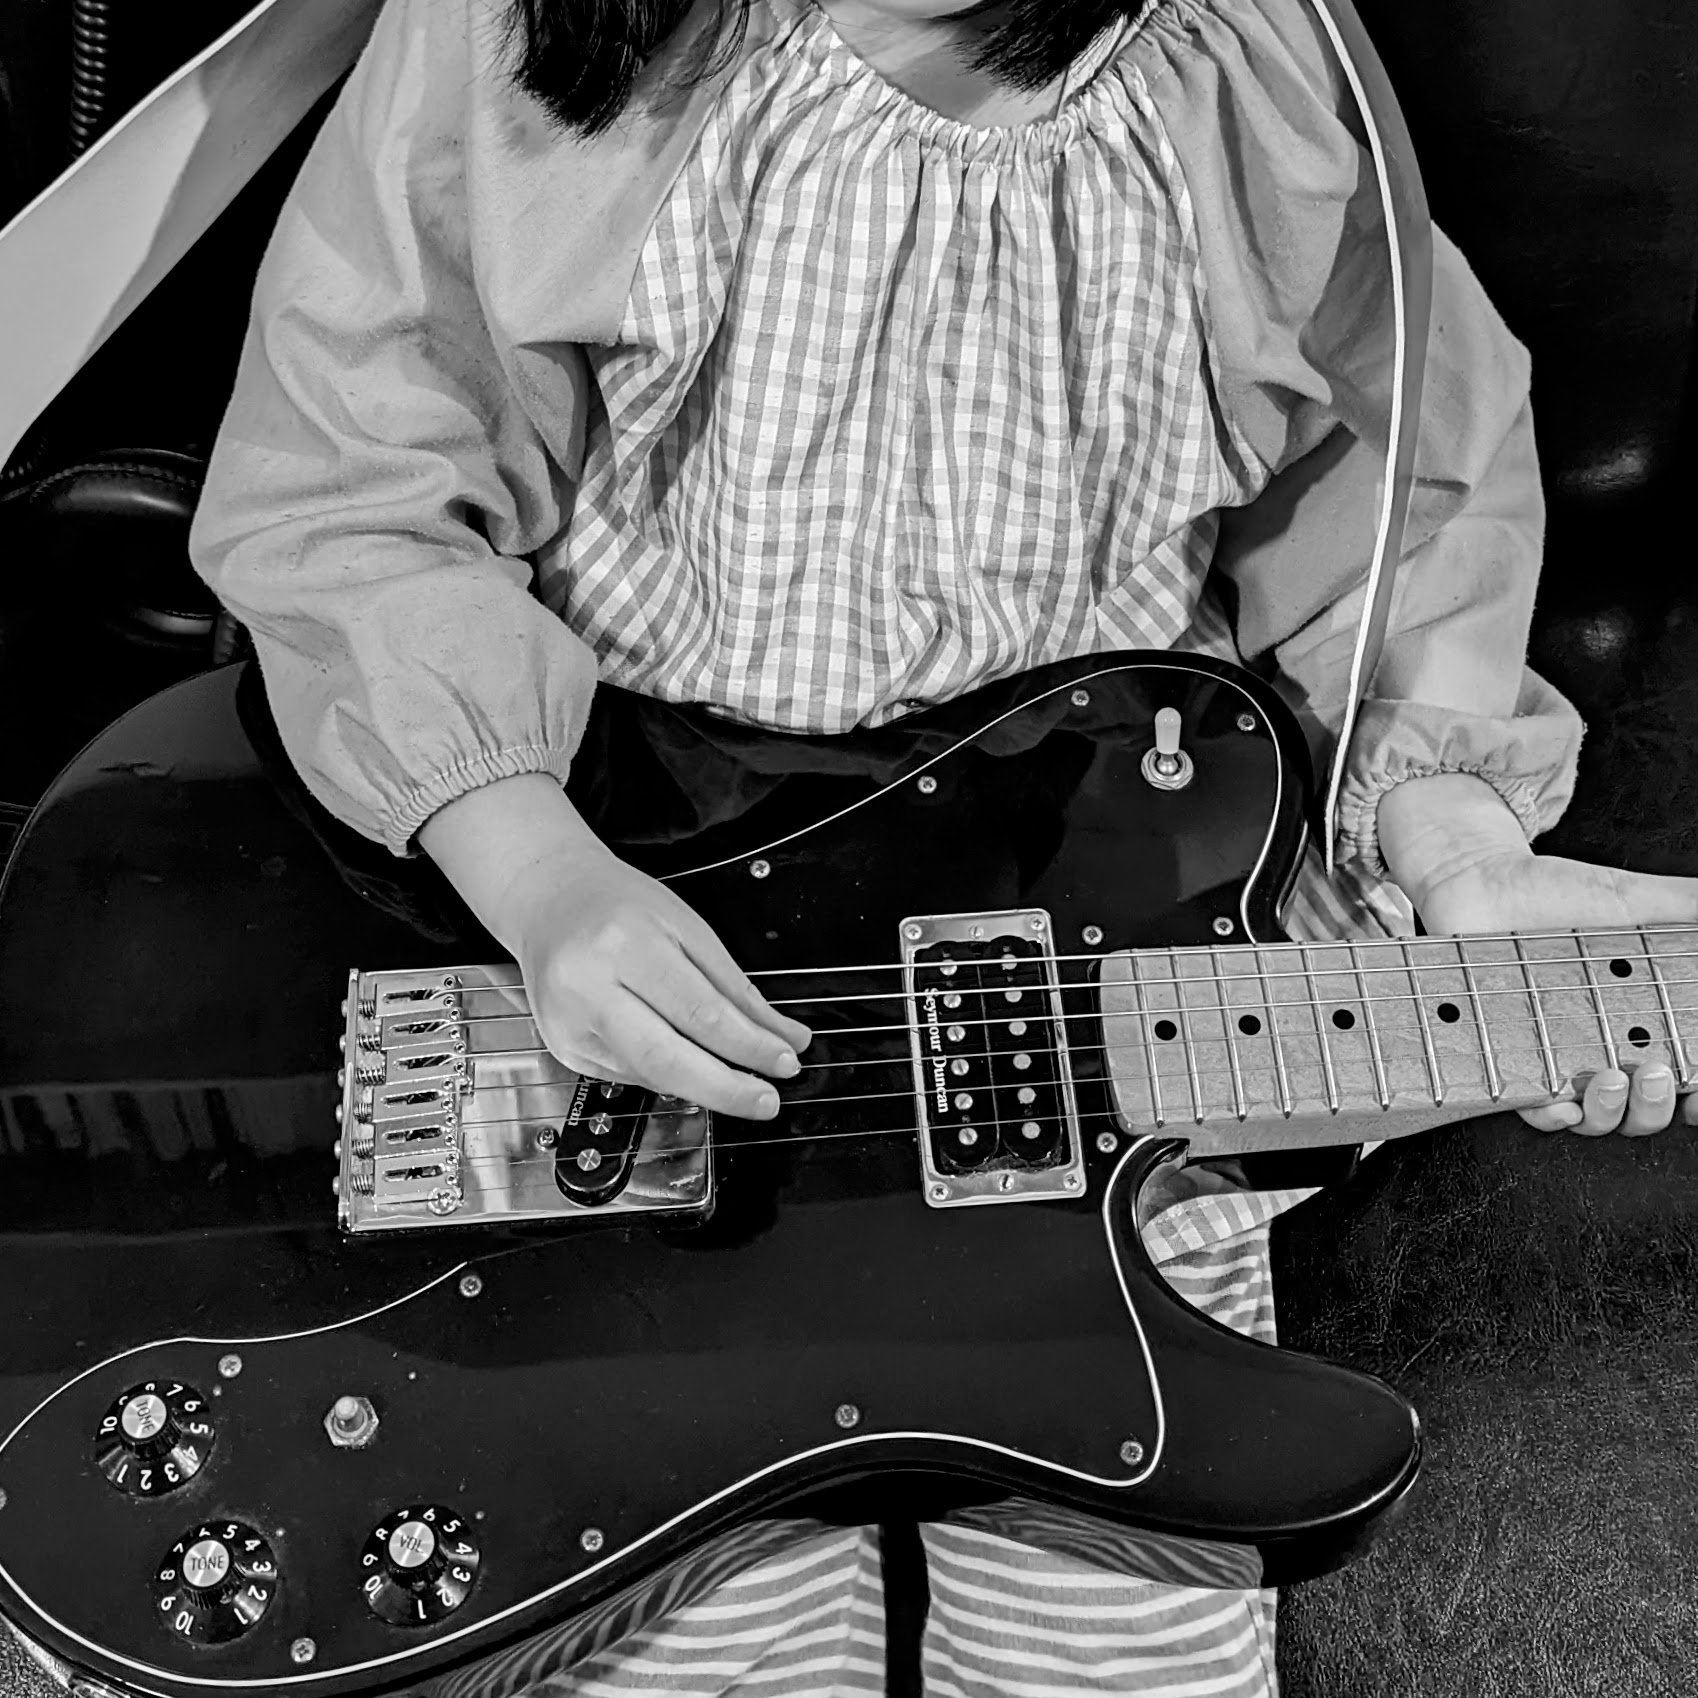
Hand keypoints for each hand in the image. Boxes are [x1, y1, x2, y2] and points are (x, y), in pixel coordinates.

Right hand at [505, 840, 811, 1120]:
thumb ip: (735, 988)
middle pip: (664, 1059)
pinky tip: (690, 1067)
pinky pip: (629, 1075)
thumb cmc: (618, 905)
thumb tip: (782, 1036)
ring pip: (649, 1075)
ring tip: (741, 1084)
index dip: (748, 1046)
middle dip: (725, 1089)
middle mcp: (587, 988)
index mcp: (624, 945)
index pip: (698, 1011)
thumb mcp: (688, 928)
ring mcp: (569, 1025)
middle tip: (766, 1100)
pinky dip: (668, 1075)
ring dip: (703, 1085)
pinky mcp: (564, 1050)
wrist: (549, 899)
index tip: (784, 1060)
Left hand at [1379, 773, 1697, 1137]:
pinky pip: (1533, 1107)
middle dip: (1661, 1107)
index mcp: (1645, 1018)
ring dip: (1615, 1113)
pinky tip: (1566, 1104)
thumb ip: (1688, 908)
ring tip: (1614, 1077)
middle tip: (1659, 1072)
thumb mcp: (1637, 899)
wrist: (1478, 882)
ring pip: (1598, 1118)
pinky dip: (1554, 1117)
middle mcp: (1606, 1045)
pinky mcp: (1511, 1059)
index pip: (1686, 1075)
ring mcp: (1559, 1056)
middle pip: (1648, 1109)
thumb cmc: (1556, 893)